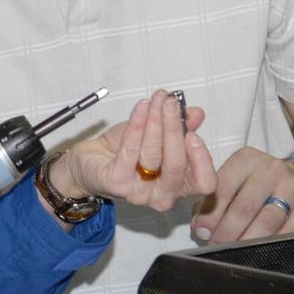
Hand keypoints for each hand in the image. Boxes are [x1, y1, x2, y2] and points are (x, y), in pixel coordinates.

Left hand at [51, 89, 216, 213]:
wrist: (89, 161)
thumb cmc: (124, 151)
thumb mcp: (155, 135)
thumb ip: (179, 126)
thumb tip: (195, 113)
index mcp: (178, 185)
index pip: (204, 182)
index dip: (202, 159)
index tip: (193, 132)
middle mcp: (161, 194)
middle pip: (177, 165)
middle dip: (175, 129)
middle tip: (172, 104)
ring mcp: (138, 192)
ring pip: (153, 154)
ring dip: (155, 120)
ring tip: (157, 100)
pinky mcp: (117, 182)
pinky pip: (130, 150)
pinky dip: (137, 124)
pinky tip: (141, 108)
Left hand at [190, 147, 293, 243]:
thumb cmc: (259, 184)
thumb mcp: (235, 180)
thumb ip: (212, 199)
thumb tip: (199, 226)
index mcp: (246, 159)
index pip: (223, 187)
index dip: (210, 213)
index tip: (202, 231)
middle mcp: (270, 170)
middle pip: (244, 207)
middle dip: (226, 231)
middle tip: (217, 243)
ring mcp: (292, 188)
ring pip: (266, 221)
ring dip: (246, 240)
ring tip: (234, 249)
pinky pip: (287, 232)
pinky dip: (270, 244)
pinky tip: (258, 249)